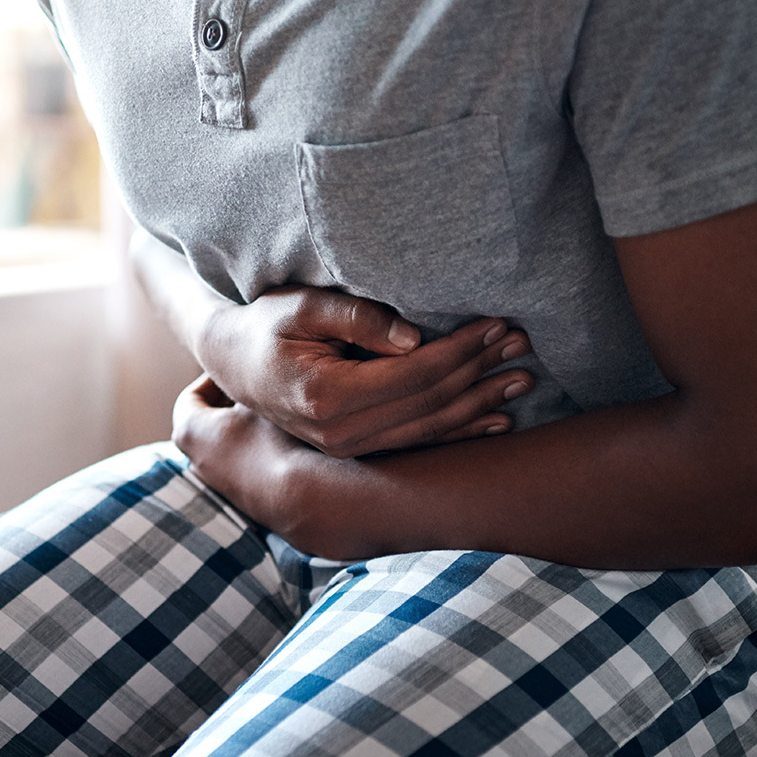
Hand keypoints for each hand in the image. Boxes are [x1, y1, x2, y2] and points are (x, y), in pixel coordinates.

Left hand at [171, 375, 308, 533]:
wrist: (303, 494)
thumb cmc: (276, 440)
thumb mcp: (259, 398)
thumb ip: (245, 381)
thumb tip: (248, 367)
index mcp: (189, 431)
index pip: (193, 395)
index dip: (217, 379)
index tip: (241, 371)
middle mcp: (195, 460)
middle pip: (207, 420)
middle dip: (229, 402)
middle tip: (256, 390)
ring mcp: (216, 482)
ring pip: (225, 443)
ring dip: (243, 427)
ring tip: (273, 414)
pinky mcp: (238, 497)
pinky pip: (240, 462)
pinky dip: (252, 448)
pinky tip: (281, 442)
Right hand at [196, 285, 533, 457]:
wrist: (233, 363)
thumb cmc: (267, 325)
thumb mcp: (303, 306)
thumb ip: (357, 318)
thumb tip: (413, 336)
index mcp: (328, 397)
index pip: (414, 374)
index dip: (461, 350)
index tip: (497, 323)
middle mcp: (341, 434)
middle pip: (430, 403)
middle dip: (481, 372)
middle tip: (523, 344)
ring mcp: (349, 448)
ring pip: (431, 429)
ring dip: (481, 404)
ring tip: (523, 379)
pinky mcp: (358, 450)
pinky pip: (419, 443)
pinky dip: (461, 432)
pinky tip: (497, 423)